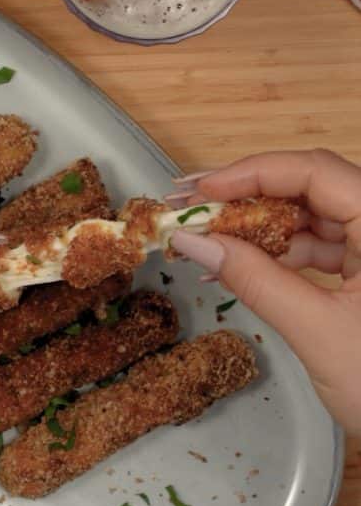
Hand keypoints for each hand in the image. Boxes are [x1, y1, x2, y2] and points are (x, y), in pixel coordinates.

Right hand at [168, 149, 360, 435]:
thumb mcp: (318, 332)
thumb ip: (256, 281)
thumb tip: (192, 242)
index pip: (314, 173)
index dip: (251, 174)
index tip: (200, 192)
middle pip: (307, 190)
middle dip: (244, 197)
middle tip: (188, 205)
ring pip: (308, 218)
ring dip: (254, 228)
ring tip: (201, 239)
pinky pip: (316, 248)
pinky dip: (274, 255)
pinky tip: (234, 266)